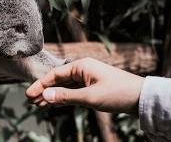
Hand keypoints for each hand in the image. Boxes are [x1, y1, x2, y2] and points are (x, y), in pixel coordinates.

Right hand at [26, 57, 144, 113]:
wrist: (141, 97)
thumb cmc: (118, 93)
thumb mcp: (90, 97)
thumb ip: (66, 96)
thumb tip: (45, 95)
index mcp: (81, 66)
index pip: (55, 74)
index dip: (40, 85)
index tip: (28, 94)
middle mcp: (82, 70)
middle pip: (58, 80)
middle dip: (44, 90)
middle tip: (30, 101)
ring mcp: (87, 78)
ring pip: (65, 86)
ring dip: (52, 95)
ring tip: (38, 104)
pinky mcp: (92, 87)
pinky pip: (73, 91)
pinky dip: (63, 97)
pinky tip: (55, 104)